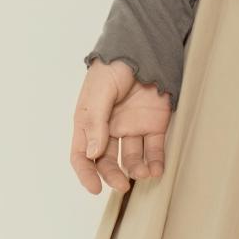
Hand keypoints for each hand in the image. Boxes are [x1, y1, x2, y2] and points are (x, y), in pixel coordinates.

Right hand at [70, 58, 174, 192]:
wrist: (143, 49)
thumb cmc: (113, 68)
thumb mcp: (99, 93)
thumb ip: (96, 123)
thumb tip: (93, 154)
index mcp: (89, 122)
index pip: (82, 154)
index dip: (86, 173)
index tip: (95, 188)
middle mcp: (109, 129)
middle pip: (107, 160)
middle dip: (113, 175)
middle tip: (122, 185)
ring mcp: (132, 127)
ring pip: (131, 158)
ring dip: (136, 170)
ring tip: (143, 173)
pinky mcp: (153, 125)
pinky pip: (153, 149)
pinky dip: (155, 162)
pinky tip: (156, 170)